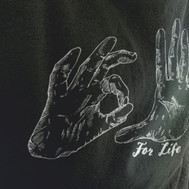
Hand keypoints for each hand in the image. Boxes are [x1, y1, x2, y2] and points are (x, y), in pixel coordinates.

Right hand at [28, 38, 136, 158]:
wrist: (56, 146)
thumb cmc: (76, 134)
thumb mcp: (100, 125)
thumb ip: (114, 117)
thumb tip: (130, 106)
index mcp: (95, 94)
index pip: (111, 81)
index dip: (122, 88)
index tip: (126, 101)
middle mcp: (85, 88)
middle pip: (101, 67)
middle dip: (115, 58)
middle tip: (132, 55)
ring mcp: (71, 90)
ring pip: (86, 68)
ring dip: (98, 54)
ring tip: (110, 42)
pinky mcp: (56, 97)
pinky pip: (59, 77)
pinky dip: (65, 64)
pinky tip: (75, 52)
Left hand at [115, 19, 188, 143]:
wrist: (175, 140)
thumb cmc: (159, 133)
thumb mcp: (143, 131)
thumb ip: (130, 132)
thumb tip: (116, 139)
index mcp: (161, 88)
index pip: (161, 63)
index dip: (161, 48)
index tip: (160, 31)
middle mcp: (172, 84)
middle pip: (173, 57)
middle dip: (173, 41)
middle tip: (175, 22)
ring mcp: (183, 86)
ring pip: (184, 62)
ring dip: (184, 47)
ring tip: (185, 30)